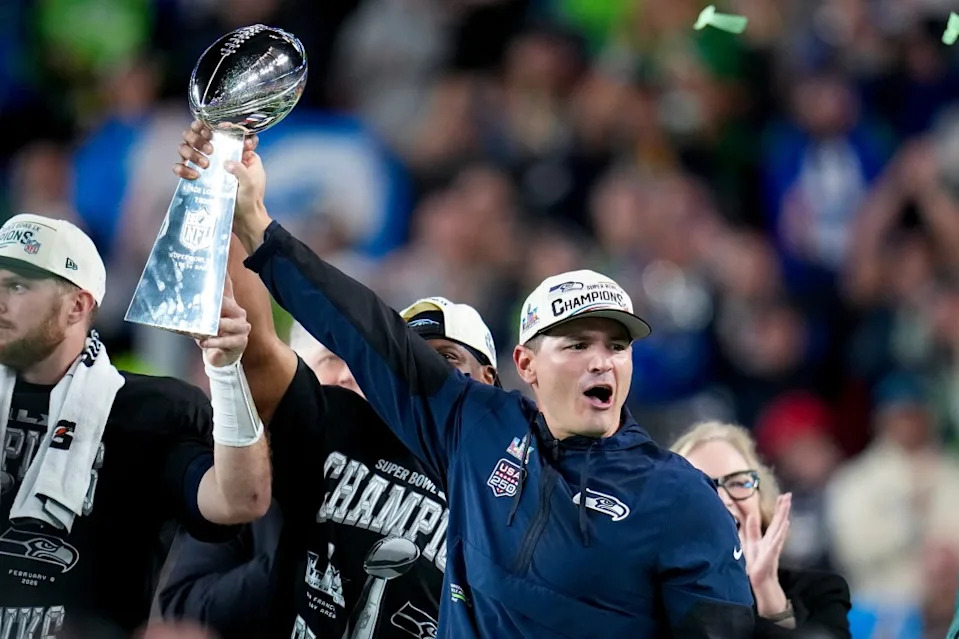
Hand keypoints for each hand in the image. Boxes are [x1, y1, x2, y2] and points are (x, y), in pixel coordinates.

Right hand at [173, 121, 270, 250]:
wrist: (243, 222)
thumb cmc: (251, 201)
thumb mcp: (251, 183)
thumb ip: (242, 169)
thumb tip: (227, 161)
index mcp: (237, 153)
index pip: (223, 133)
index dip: (217, 127)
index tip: (213, 128)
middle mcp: (218, 156)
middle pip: (200, 136)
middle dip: (199, 138)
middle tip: (209, 150)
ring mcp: (206, 167)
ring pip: (187, 148)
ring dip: (191, 152)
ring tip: (204, 165)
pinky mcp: (197, 179)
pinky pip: (182, 168)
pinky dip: (183, 169)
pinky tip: (193, 176)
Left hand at [196, 275, 250, 367]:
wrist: (221, 354)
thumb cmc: (215, 332)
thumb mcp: (210, 316)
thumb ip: (206, 301)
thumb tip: (197, 284)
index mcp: (232, 304)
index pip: (226, 287)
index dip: (220, 278)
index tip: (216, 263)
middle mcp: (239, 314)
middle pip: (227, 306)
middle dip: (213, 307)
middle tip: (201, 308)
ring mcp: (242, 328)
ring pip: (227, 324)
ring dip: (213, 327)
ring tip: (201, 330)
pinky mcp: (240, 342)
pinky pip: (226, 341)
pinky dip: (213, 342)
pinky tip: (203, 342)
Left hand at [744, 493, 790, 616]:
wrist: (758, 580)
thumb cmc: (755, 562)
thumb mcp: (750, 542)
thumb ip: (751, 529)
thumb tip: (751, 514)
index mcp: (768, 536)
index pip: (774, 519)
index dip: (778, 508)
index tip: (783, 496)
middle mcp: (773, 539)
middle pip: (779, 520)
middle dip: (783, 507)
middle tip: (788, 494)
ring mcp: (773, 545)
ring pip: (779, 527)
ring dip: (783, 515)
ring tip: (787, 503)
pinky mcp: (771, 553)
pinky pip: (777, 540)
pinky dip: (782, 531)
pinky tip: (786, 523)